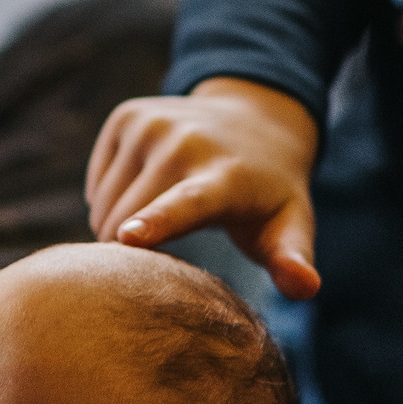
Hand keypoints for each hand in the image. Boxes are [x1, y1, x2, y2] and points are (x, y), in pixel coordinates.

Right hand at [86, 77, 320, 297]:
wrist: (255, 117)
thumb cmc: (269, 192)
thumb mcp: (290, 225)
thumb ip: (293, 258)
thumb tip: (305, 286)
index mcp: (224, 178)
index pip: (185, 204)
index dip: (155, 223)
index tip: (127, 237)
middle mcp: (183, 143)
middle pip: (127, 220)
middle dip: (131, 255)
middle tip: (162, 260)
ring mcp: (150, 125)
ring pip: (105, 206)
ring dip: (118, 228)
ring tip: (159, 222)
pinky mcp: (126, 117)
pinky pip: (96, 185)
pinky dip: (110, 200)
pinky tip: (146, 191)